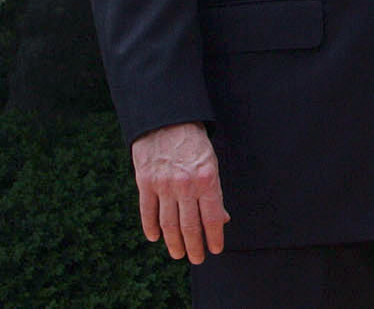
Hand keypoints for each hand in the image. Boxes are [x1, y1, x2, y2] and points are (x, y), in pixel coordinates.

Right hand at [130, 122, 227, 262]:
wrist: (166, 121)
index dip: (214, 237)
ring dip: (174, 242)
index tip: (216, 250)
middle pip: (190, 225)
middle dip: (194, 246)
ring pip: (168, 223)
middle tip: (197, 259)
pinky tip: (156, 238)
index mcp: (207, 179)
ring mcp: (163, 186)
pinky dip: (150, 228)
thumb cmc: (194, 144)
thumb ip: (215, 193)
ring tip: (178, 254)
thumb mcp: (212, 163)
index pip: (212, 217)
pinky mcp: (145, 183)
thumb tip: (222, 220)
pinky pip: (147, 212)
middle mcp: (185, 186)